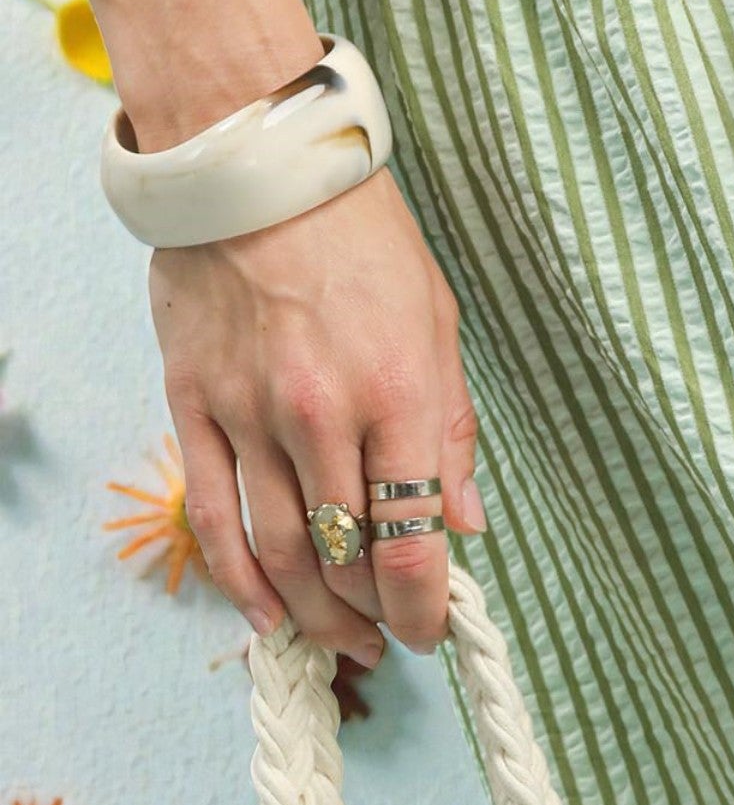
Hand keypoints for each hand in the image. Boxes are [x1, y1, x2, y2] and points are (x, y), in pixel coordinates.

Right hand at [150, 166, 483, 659]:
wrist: (260, 167)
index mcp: (396, 395)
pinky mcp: (195, 404)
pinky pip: (213, 515)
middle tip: (388, 635)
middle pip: (344, 558)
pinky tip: (264, 615)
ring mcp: (249, 414)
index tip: (433, 629)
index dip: (424, 608)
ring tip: (338, 637)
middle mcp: (321, 415)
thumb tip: (467, 526)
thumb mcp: (439, 326)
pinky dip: (238, 580)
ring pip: (278, 551)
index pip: (412, 541)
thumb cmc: (363, 241)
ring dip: (311, 612)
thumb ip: (452, 434)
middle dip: (373, 615)